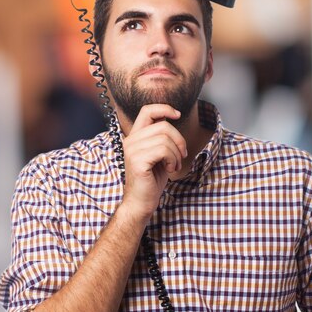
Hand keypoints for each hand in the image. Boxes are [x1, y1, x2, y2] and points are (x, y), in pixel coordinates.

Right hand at [121, 104, 187, 219]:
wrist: (141, 202)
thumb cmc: (151, 180)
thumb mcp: (158, 154)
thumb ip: (161, 137)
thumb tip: (172, 118)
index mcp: (135, 137)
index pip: (147, 110)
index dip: (164, 108)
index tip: (177, 115)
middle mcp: (130, 141)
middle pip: (163, 126)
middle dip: (179, 140)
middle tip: (181, 156)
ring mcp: (132, 150)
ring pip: (165, 139)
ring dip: (176, 154)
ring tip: (174, 165)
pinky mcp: (137, 161)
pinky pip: (163, 150)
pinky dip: (172, 160)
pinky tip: (170, 169)